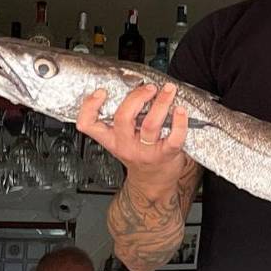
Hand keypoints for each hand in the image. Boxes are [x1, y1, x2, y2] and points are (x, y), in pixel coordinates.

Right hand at [77, 83, 189, 198]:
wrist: (153, 183)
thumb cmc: (140, 157)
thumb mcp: (121, 142)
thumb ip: (121, 122)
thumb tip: (132, 88)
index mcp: (111, 140)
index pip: (89, 125)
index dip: (90, 107)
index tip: (101, 92)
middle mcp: (125, 145)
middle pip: (123, 118)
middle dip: (137, 97)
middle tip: (149, 88)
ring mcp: (145, 151)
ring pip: (150, 123)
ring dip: (161, 102)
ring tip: (168, 91)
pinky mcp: (165, 155)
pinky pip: (174, 137)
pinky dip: (180, 122)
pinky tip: (181, 111)